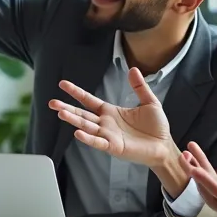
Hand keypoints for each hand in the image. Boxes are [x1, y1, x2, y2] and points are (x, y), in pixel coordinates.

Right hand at [49, 68, 174, 167]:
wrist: (164, 145)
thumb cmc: (156, 127)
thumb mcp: (149, 102)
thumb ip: (139, 87)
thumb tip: (133, 69)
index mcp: (111, 112)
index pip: (89, 100)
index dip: (76, 92)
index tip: (63, 84)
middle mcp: (106, 124)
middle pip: (82, 114)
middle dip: (67, 108)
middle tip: (51, 102)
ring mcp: (108, 136)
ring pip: (86, 127)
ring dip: (73, 120)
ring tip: (60, 113)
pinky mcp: (114, 147)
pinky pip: (98, 142)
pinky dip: (88, 139)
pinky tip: (77, 133)